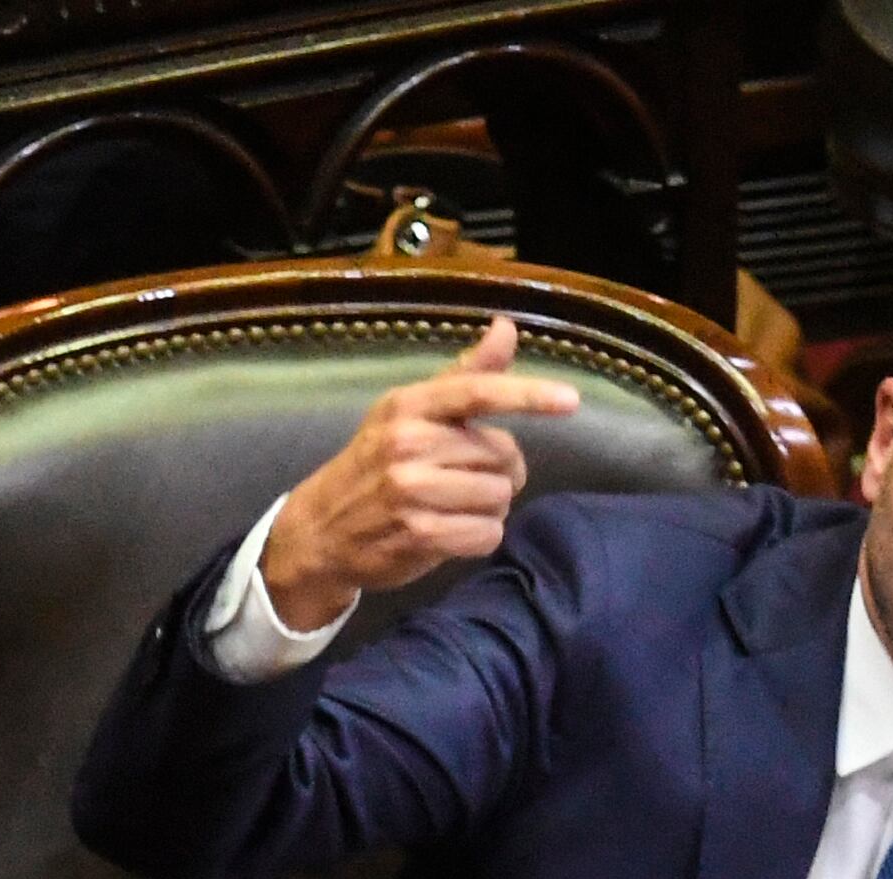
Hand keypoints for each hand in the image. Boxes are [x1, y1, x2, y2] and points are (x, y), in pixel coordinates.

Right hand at [261, 317, 579, 628]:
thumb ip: (466, 375)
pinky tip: (451, 533)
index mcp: (409, 405)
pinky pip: (488, 534)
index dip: (527, 396)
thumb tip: (506, 327)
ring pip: (501, 497)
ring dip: (489, 507)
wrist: (321, 529)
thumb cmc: (378, 464)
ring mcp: (411, 490)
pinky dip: (480, 537)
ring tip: (453, 506)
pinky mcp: (419, 534)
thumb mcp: (411, 413)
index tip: (571, 401)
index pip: (478, 392)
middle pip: (504, 455)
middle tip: (465, 479)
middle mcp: (408, 442)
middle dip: (500, 472)